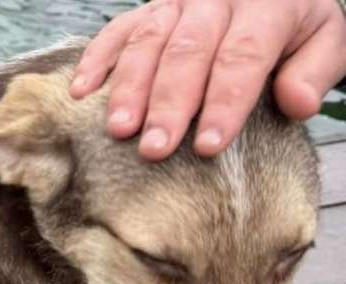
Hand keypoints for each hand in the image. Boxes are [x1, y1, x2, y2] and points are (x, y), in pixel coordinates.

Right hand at [69, 0, 345, 159]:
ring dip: (129, 88)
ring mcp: (175, 3)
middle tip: (155, 149)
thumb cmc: (292, 29)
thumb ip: (316, 70)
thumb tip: (296, 102)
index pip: (243, 55)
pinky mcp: (146, 10)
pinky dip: (95, 60)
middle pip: (188, 52)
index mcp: (267, 4)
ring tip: (119, 130)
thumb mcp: (324, 41)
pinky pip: (116, 31)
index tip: (208, 146)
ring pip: (148, 41)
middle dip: (169, 103)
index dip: (224, 102)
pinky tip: (81, 93)